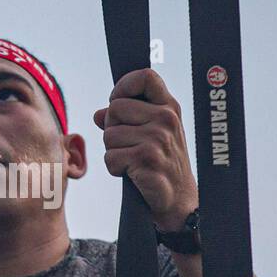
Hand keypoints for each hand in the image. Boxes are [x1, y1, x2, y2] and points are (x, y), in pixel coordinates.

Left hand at [93, 69, 197, 230]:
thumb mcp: (150, 135)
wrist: (178, 200)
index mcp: (169, 107)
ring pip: (109, 135)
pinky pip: (110, 157)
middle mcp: (166, 118)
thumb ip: (126, 119)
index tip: (118, 101)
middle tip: (129, 145)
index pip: (145, 77)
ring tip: (134, 161)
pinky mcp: (147, 158)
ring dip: (114, 151)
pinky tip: (133, 174)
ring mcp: (158, 138)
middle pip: (115, 108)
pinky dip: (115, 168)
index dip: (124, 86)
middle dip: (112, 128)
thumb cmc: (161, 164)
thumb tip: (98, 114)